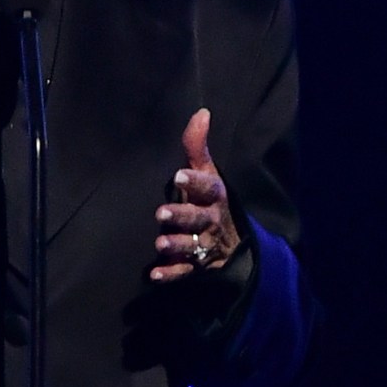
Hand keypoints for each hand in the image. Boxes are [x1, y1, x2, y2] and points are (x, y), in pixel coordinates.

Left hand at [150, 108, 241, 280]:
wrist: (232, 244)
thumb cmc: (210, 201)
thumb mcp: (207, 173)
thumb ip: (197, 147)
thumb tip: (201, 112)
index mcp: (215, 197)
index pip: (209, 187)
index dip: (195, 182)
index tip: (178, 175)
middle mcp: (212, 222)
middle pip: (200, 219)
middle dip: (183, 216)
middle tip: (161, 214)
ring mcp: (204, 246)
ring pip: (193, 246)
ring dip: (177, 245)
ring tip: (160, 244)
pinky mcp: (195, 267)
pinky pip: (185, 272)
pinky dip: (171, 274)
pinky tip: (155, 274)